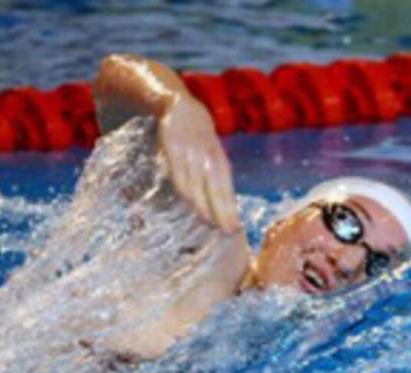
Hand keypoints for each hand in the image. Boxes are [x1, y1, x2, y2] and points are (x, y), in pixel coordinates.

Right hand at [158, 98, 241, 232]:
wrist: (177, 104)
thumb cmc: (197, 132)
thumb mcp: (210, 148)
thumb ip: (214, 170)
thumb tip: (220, 199)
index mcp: (219, 158)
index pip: (227, 187)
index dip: (231, 207)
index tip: (236, 226)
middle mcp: (208, 156)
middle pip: (217, 188)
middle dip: (223, 211)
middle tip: (228, 230)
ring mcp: (191, 153)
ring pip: (199, 184)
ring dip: (204, 204)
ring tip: (209, 222)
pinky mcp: (174, 148)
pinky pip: (179, 173)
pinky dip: (185, 189)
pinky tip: (189, 202)